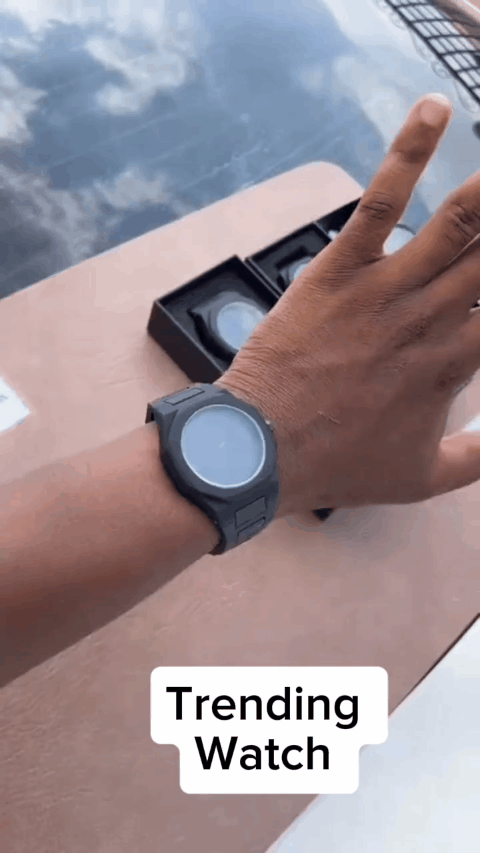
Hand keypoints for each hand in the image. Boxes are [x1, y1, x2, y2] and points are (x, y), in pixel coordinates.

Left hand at [215, 93, 479, 516]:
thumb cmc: (338, 465)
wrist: (263, 451)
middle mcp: (431, 320)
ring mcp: (385, 290)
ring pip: (458, 224)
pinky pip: (380, 204)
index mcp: (454, 366)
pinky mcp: (340, 270)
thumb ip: (479, 459)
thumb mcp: (421, 479)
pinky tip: (432, 111)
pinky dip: (408, 155)